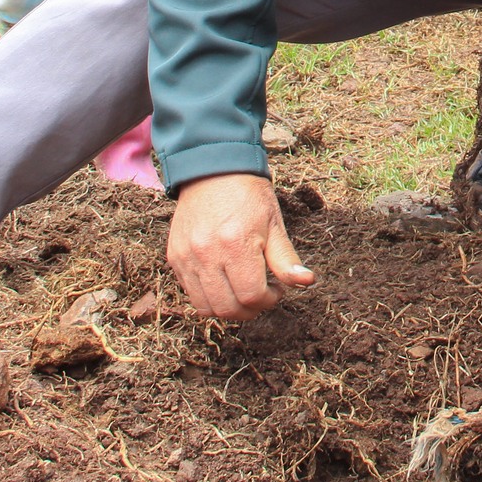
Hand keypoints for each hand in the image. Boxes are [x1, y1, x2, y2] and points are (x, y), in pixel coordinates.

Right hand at [165, 172, 314, 321]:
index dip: (269, 300)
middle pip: (228, 308)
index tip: (276, 288)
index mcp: (236, 244)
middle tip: (261, 294)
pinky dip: (208, 297)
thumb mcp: (274, 223)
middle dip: (250, 309)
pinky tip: (223, 281)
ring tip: (241, 291)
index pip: (252, 296)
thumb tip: (306, 282)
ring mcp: (186, 257)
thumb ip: (286, 258)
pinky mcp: (175, 257)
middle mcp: (207, 254)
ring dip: (228, 308)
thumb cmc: (248, 196)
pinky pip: (190, 293)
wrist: (212, 171)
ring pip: (206, 307)